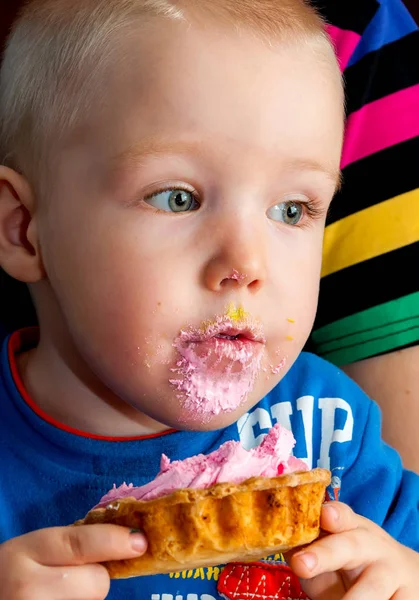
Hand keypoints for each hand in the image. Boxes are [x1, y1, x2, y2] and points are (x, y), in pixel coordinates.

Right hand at [0, 524, 146, 598]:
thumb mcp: (35, 548)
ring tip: (59, 593)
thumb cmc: (15, 571)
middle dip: (96, 578)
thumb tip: (129, 537)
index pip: (80, 544)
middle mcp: (28, 585)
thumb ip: (73, 542)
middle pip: (96, 582)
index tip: (140, 542)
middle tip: (76, 578)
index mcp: (27, 551)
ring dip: (86, 598)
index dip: (115, 542)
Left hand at [289, 502, 418, 598]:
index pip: (342, 515)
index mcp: (349, 527)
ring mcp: (392, 573)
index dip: (334, 514)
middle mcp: (371, 545)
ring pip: (372, 588)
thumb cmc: (353, 566)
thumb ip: (308, 550)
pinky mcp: (407, 597)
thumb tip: (274, 542)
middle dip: (325, 554)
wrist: (404, 580)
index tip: (325, 515)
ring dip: (352, 598)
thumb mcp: (331, 553)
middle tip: (301, 565)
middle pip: (350, 546)